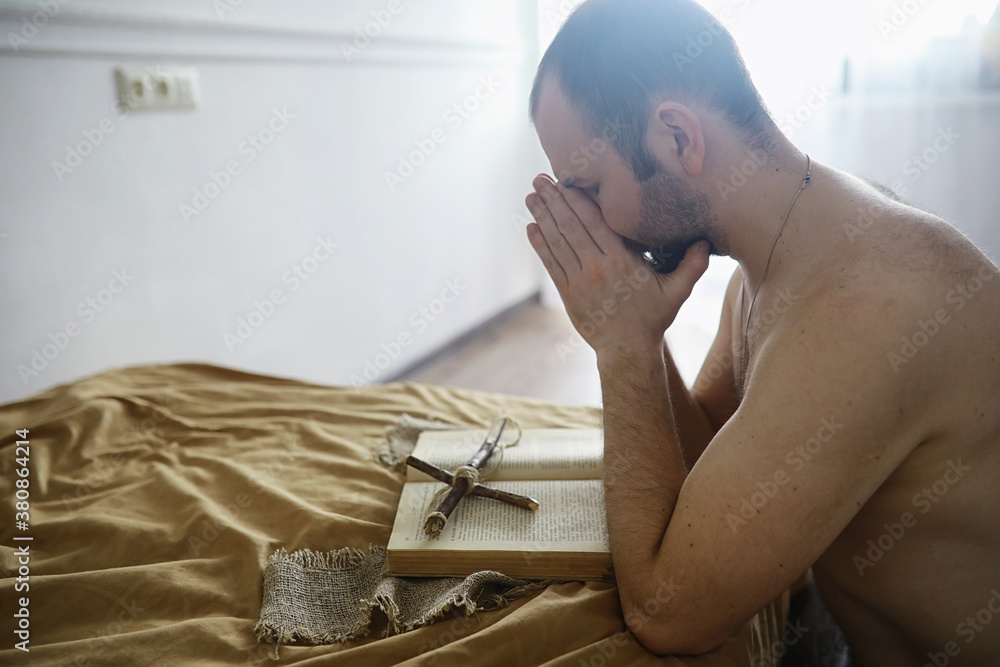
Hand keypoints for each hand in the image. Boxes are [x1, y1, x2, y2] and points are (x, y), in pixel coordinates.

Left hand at [524, 174, 709, 358]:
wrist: (627, 351)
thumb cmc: (652, 319)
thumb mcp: (678, 292)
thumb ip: (692, 265)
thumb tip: (707, 240)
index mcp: (622, 261)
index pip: (595, 222)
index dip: (578, 199)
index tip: (565, 180)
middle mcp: (597, 267)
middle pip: (571, 226)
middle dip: (554, 200)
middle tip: (539, 179)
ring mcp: (579, 280)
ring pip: (558, 242)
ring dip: (543, 217)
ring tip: (531, 196)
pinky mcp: (568, 293)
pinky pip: (551, 264)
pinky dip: (540, 245)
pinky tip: (531, 227)